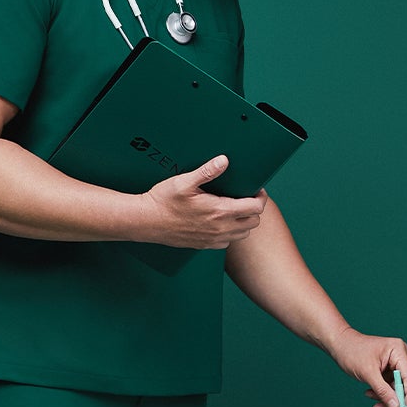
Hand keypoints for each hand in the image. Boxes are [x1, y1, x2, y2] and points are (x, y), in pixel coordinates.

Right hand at [136, 155, 264, 249]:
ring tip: (235, 210)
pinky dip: (231, 233)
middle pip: (253, 223)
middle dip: (254, 210)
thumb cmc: (163, 201)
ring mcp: (212, 239)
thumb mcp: (184, 181)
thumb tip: (223, 161)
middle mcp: (219, 228)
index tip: (255, 189)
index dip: (260, 197)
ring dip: (244, 222)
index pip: (255, 208)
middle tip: (246, 198)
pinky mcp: (204, 245)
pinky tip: (221, 222)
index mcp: (218, 211)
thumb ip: (207, 171)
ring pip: (242, 234)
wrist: (146, 222)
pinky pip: (227, 243)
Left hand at [329, 328, 406, 406]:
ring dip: (385, 398)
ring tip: (375, 404)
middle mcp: (398, 356)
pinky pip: (387, 386)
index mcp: (398, 351)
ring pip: (395, 388)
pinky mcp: (386, 370)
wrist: (339, 346)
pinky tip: (370, 393)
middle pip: (403, 384)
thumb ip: (383, 390)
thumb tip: (395, 405)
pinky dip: (380, 393)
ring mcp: (392, 364)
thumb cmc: (352, 351)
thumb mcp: (368, 373)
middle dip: (395, 399)